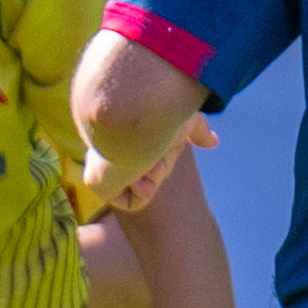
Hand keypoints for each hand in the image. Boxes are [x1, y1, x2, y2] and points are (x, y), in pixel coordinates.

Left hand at [92, 112, 222, 218]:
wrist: (136, 105)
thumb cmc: (162, 105)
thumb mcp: (185, 119)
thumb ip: (197, 130)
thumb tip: (213, 142)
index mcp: (129, 128)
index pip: (154, 153)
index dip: (167, 150)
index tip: (166, 134)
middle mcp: (112, 144)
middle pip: (150, 170)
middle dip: (161, 162)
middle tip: (155, 146)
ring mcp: (102, 162)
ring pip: (142, 185)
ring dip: (153, 175)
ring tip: (147, 158)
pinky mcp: (95, 181)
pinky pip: (131, 201)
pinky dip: (143, 192)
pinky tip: (137, 176)